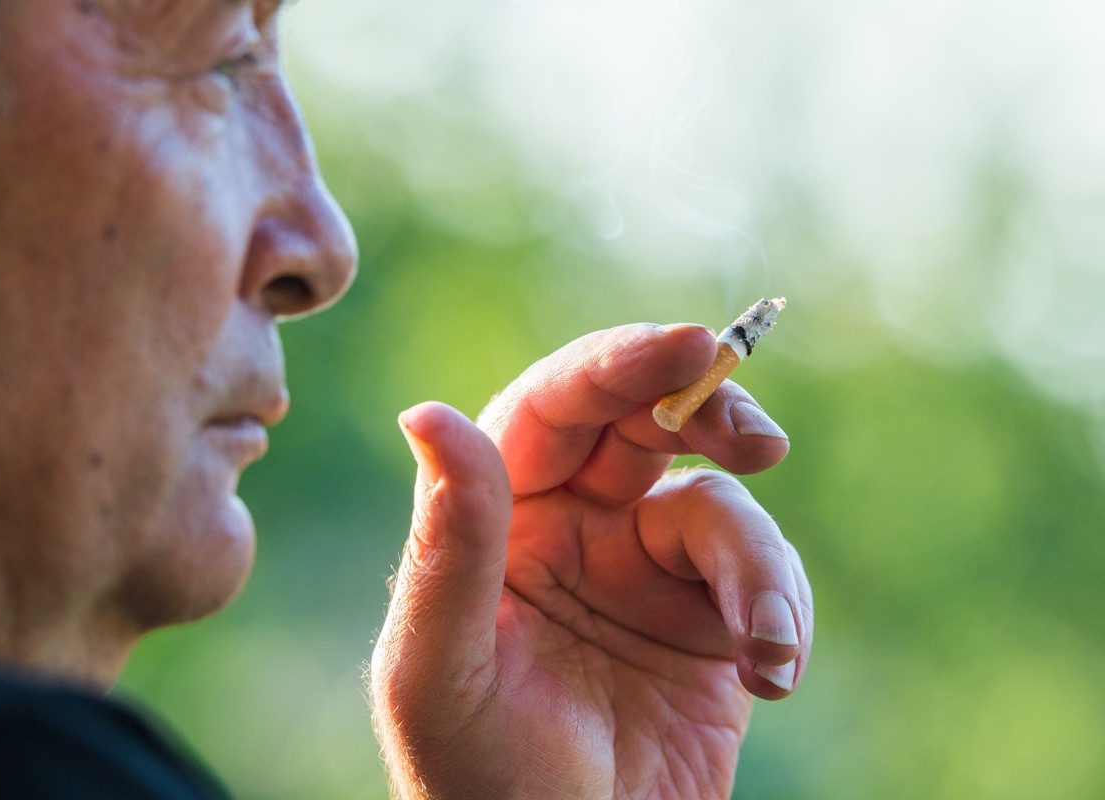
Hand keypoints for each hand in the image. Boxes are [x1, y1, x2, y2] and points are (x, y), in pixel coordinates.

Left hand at [371, 323, 812, 799]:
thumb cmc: (477, 783)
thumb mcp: (440, 671)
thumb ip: (448, 546)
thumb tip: (426, 410)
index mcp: (497, 519)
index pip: (553, 407)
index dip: (618, 365)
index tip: (688, 348)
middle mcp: (573, 526)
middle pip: (644, 421)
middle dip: (708, 412)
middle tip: (758, 442)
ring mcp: (646, 570)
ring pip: (722, 506)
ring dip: (759, 568)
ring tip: (765, 650)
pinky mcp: (711, 621)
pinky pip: (766, 579)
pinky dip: (783, 616)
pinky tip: (770, 677)